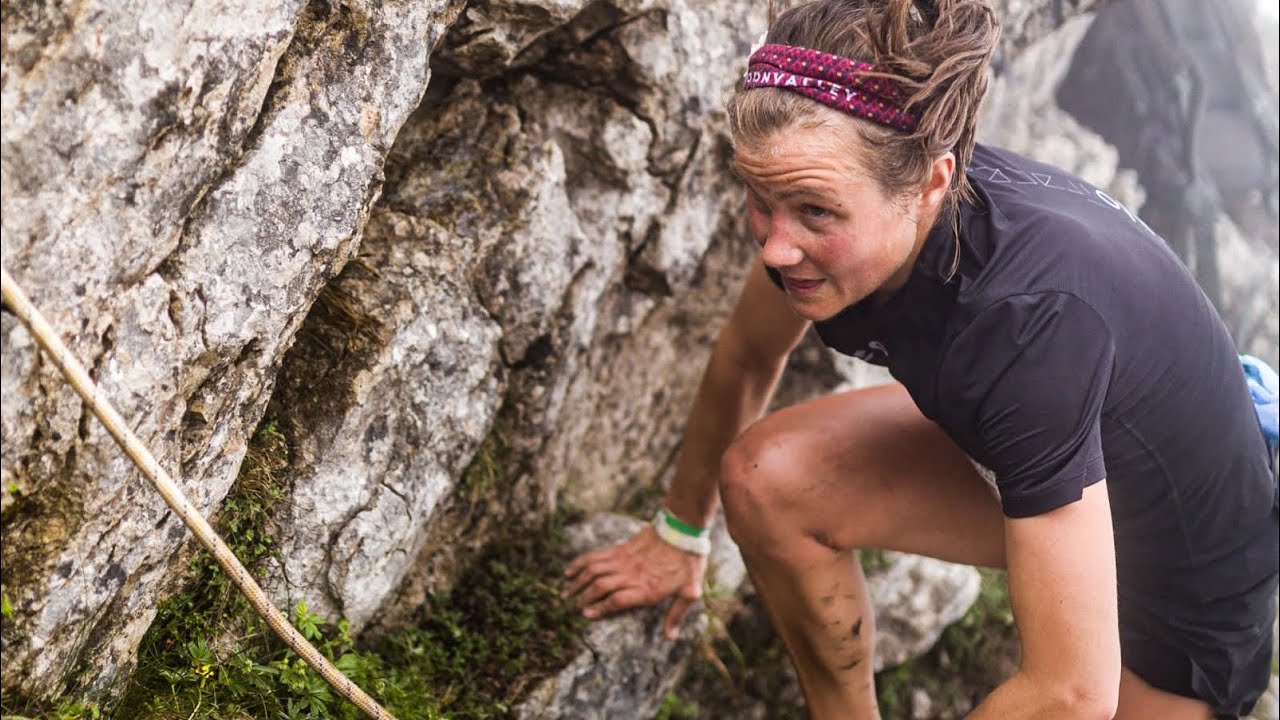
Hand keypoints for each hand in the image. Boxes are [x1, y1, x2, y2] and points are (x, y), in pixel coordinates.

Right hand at [562, 524, 707, 639]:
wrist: (682, 528)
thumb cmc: (688, 561)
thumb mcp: (690, 590)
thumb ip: (677, 614)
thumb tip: (669, 637)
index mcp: (647, 589)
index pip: (617, 600)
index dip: (599, 609)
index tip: (586, 616)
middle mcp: (632, 575)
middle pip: (600, 587)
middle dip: (583, 598)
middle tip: (573, 607)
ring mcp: (624, 560)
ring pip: (594, 571)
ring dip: (578, 582)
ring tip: (566, 593)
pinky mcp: (620, 549)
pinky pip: (595, 556)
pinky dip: (580, 563)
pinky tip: (570, 570)